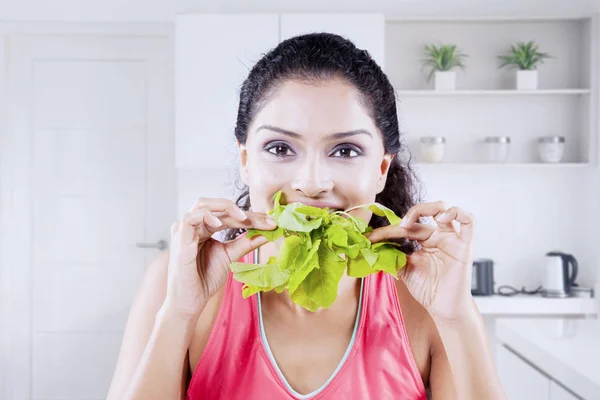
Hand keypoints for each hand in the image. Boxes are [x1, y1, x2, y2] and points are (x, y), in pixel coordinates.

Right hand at [164, 198, 276, 318]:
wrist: (191, 301)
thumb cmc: (205, 279)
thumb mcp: (232, 256)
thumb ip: (247, 242)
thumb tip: (268, 231)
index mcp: (206, 228)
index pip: (230, 215)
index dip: (251, 217)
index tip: (272, 222)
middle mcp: (195, 225)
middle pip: (219, 207)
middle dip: (244, 212)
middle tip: (265, 220)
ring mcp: (185, 230)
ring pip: (203, 204)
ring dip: (226, 208)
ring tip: (244, 218)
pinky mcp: (179, 239)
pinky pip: (189, 218)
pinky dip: (206, 216)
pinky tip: (219, 222)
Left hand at [367, 202, 475, 322]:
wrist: (443, 308)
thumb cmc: (428, 290)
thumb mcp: (404, 270)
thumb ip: (392, 255)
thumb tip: (373, 246)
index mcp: (425, 240)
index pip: (405, 227)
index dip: (386, 231)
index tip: (369, 238)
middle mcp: (439, 235)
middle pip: (421, 214)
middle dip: (401, 220)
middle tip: (388, 232)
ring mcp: (452, 238)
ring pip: (444, 209)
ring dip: (426, 208)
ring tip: (410, 222)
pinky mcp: (465, 245)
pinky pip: (469, 221)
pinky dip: (456, 212)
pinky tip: (441, 218)